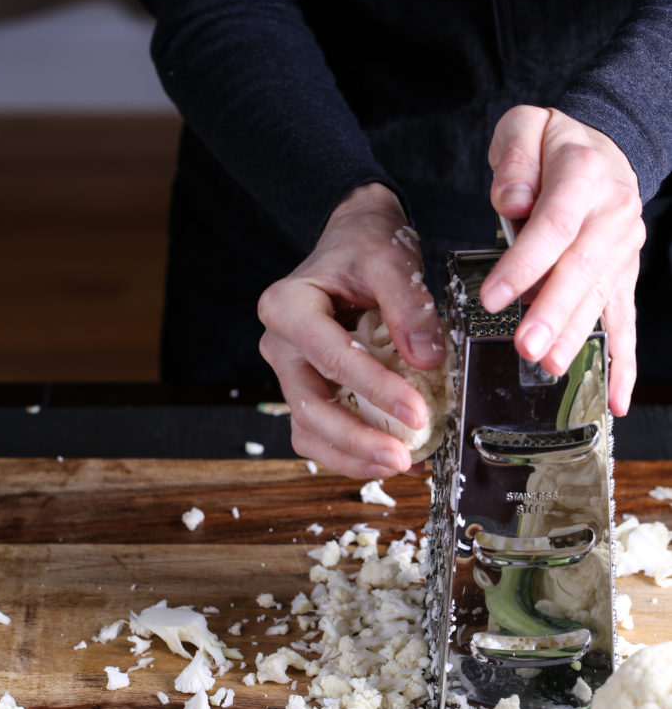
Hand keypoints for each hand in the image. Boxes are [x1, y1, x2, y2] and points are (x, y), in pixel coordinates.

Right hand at [258, 183, 445, 477]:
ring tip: (397, 465)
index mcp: (288, 306)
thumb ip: (409, 308)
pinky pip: (320, 432)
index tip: (416, 412)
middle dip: (357, 439)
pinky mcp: (308, 388)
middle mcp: (280, 344)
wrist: (355, 244)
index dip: (375, 390)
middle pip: (309, 407)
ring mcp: (291, 371)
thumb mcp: (391, 262)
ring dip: (351, 455)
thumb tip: (428, 361)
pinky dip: (352, 451)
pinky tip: (388, 457)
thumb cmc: (365, 248)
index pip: (332, 357)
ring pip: (308, 429)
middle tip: (401, 457)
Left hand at [481, 106, 645, 414]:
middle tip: (527, 347)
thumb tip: (513, 200)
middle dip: (553, 312)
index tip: (493, 297)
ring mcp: (623, 249)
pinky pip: (627, 322)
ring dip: (578, 336)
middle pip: (582, 268)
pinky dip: (623, 363)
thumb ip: (516, 157)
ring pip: (601, 298)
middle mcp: (612, 215)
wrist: (602, 147)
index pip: (554, 225)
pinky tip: (615, 399)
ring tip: (552, 366)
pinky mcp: (623, 276)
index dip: (525, 263)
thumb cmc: (553, 145)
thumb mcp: (526, 126)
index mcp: (584, 175)